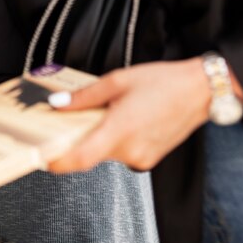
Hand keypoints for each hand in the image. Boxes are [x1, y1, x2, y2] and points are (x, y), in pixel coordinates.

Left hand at [47, 59, 212, 173]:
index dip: (57, 161)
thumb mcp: (117, 81)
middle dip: (78, 139)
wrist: (200, 90)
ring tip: (106, 112)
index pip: (80, 159)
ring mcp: (142, 158)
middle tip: (70, 120)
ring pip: (106, 153)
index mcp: (119, 131)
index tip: (42, 156)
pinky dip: (115, 140)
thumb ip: (85, 97)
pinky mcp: (150, 159)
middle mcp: (130, 151)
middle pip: (90, 154)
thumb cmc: (163, 82)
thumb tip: (58, 104)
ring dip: (98, 138)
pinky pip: (122, 153)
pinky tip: (123, 119)